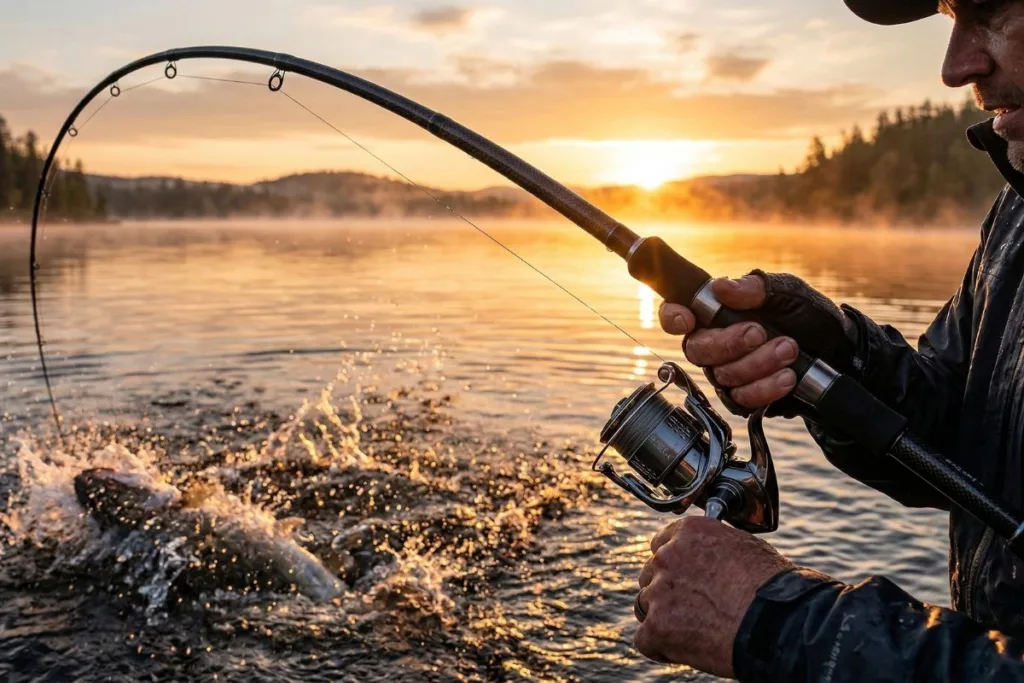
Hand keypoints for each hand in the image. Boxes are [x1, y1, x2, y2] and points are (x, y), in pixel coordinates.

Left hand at [633, 516, 793, 676]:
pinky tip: (685, 649)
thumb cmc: (772, 587)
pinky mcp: (656, 627)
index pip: (662, 545)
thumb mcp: (745, 547)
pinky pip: (645, 639)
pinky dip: (661, 647)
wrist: (777, 622)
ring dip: (663, 617)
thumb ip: (715, 548)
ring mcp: (659, 592)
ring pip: (645, 606)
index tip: (685, 578)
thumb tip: (713, 555)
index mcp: (688, 532)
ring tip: (695, 629)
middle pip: (651, 576)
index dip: (675, 565)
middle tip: (695, 609)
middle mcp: (667, 556)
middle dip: (668, 592)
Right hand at [659, 272, 858, 415]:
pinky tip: (787, 376)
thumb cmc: (809, 316)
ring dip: (758, 363)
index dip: (673, 317)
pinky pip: (739, 399)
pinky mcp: (743, 397)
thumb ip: (756, 287)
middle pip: (696, 349)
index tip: (689, 319)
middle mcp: (714, 343)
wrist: (839, 351)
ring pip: (722, 375)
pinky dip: (765, 388)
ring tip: (789, 348)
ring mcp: (726, 372)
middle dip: (728, 343)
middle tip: (759, 332)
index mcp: (717, 312)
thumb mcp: (788, 292)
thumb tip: (721, 287)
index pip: (676, 314)